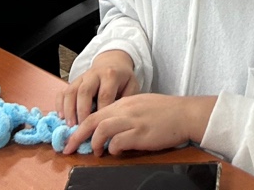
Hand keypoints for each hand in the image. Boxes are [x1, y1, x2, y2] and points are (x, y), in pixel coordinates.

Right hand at [60, 50, 137, 125]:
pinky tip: (61, 117)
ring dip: (69, 109)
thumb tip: (119, 121)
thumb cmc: (123, 79)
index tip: (100, 128)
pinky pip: (63, 91)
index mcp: (111, 75)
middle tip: (81, 128)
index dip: (101, 112)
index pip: (104, 94)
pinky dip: (60, 104)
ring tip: (70, 125)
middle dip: (81, 111)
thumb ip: (127, 101)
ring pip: (71, 91)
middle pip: (85, 91)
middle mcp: (94, 74)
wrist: (113, 62)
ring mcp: (82, 77)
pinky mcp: (73, 81)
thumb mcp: (131, 86)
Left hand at [62, 92, 214, 157]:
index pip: (95, 112)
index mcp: (124, 102)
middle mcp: (126, 109)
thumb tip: (108, 130)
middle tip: (68, 148)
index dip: (80, 126)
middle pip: (93, 120)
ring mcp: (134, 120)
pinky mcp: (142, 133)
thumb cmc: (166, 112)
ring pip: (102, 128)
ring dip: (94, 142)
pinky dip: (113, 148)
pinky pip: (119, 141)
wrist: (186, 114)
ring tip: (95, 151)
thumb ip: (124, 114)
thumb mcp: (141, 106)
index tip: (71, 137)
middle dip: (77, 135)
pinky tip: (115, 152)